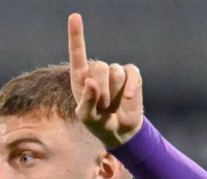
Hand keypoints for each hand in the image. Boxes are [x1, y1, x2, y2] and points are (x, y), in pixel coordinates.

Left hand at [68, 13, 144, 148]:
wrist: (119, 132)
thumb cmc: (98, 123)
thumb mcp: (86, 117)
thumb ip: (85, 101)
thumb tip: (91, 82)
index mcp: (81, 77)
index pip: (77, 53)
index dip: (76, 35)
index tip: (74, 17)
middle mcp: (97, 71)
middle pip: (99, 67)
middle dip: (101, 91)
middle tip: (103, 106)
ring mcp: (115, 72)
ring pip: (115, 72)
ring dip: (113, 94)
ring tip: (112, 105)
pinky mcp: (132, 75)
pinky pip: (131, 74)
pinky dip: (130, 87)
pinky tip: (128, 98)